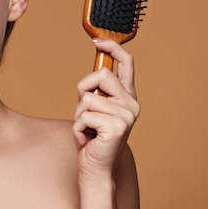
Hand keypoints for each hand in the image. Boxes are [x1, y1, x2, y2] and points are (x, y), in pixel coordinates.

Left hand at [73, 39, 139, 179]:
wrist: (96, 167)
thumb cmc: (91, 137)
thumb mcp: (94, 109)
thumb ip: (96, 91)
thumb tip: (92, 72)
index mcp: (127, 96)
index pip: (126, 64)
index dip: (113, 49)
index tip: (98, 41)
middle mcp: (131, 104)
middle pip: (100, 75)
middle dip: (83, 91)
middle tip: (86, 113)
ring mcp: (126, 115)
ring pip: (87, 98)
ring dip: (78, 115)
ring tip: (87, 129)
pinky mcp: (116, 127)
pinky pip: (83, 115)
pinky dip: (77, 128)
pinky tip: (87, 139)